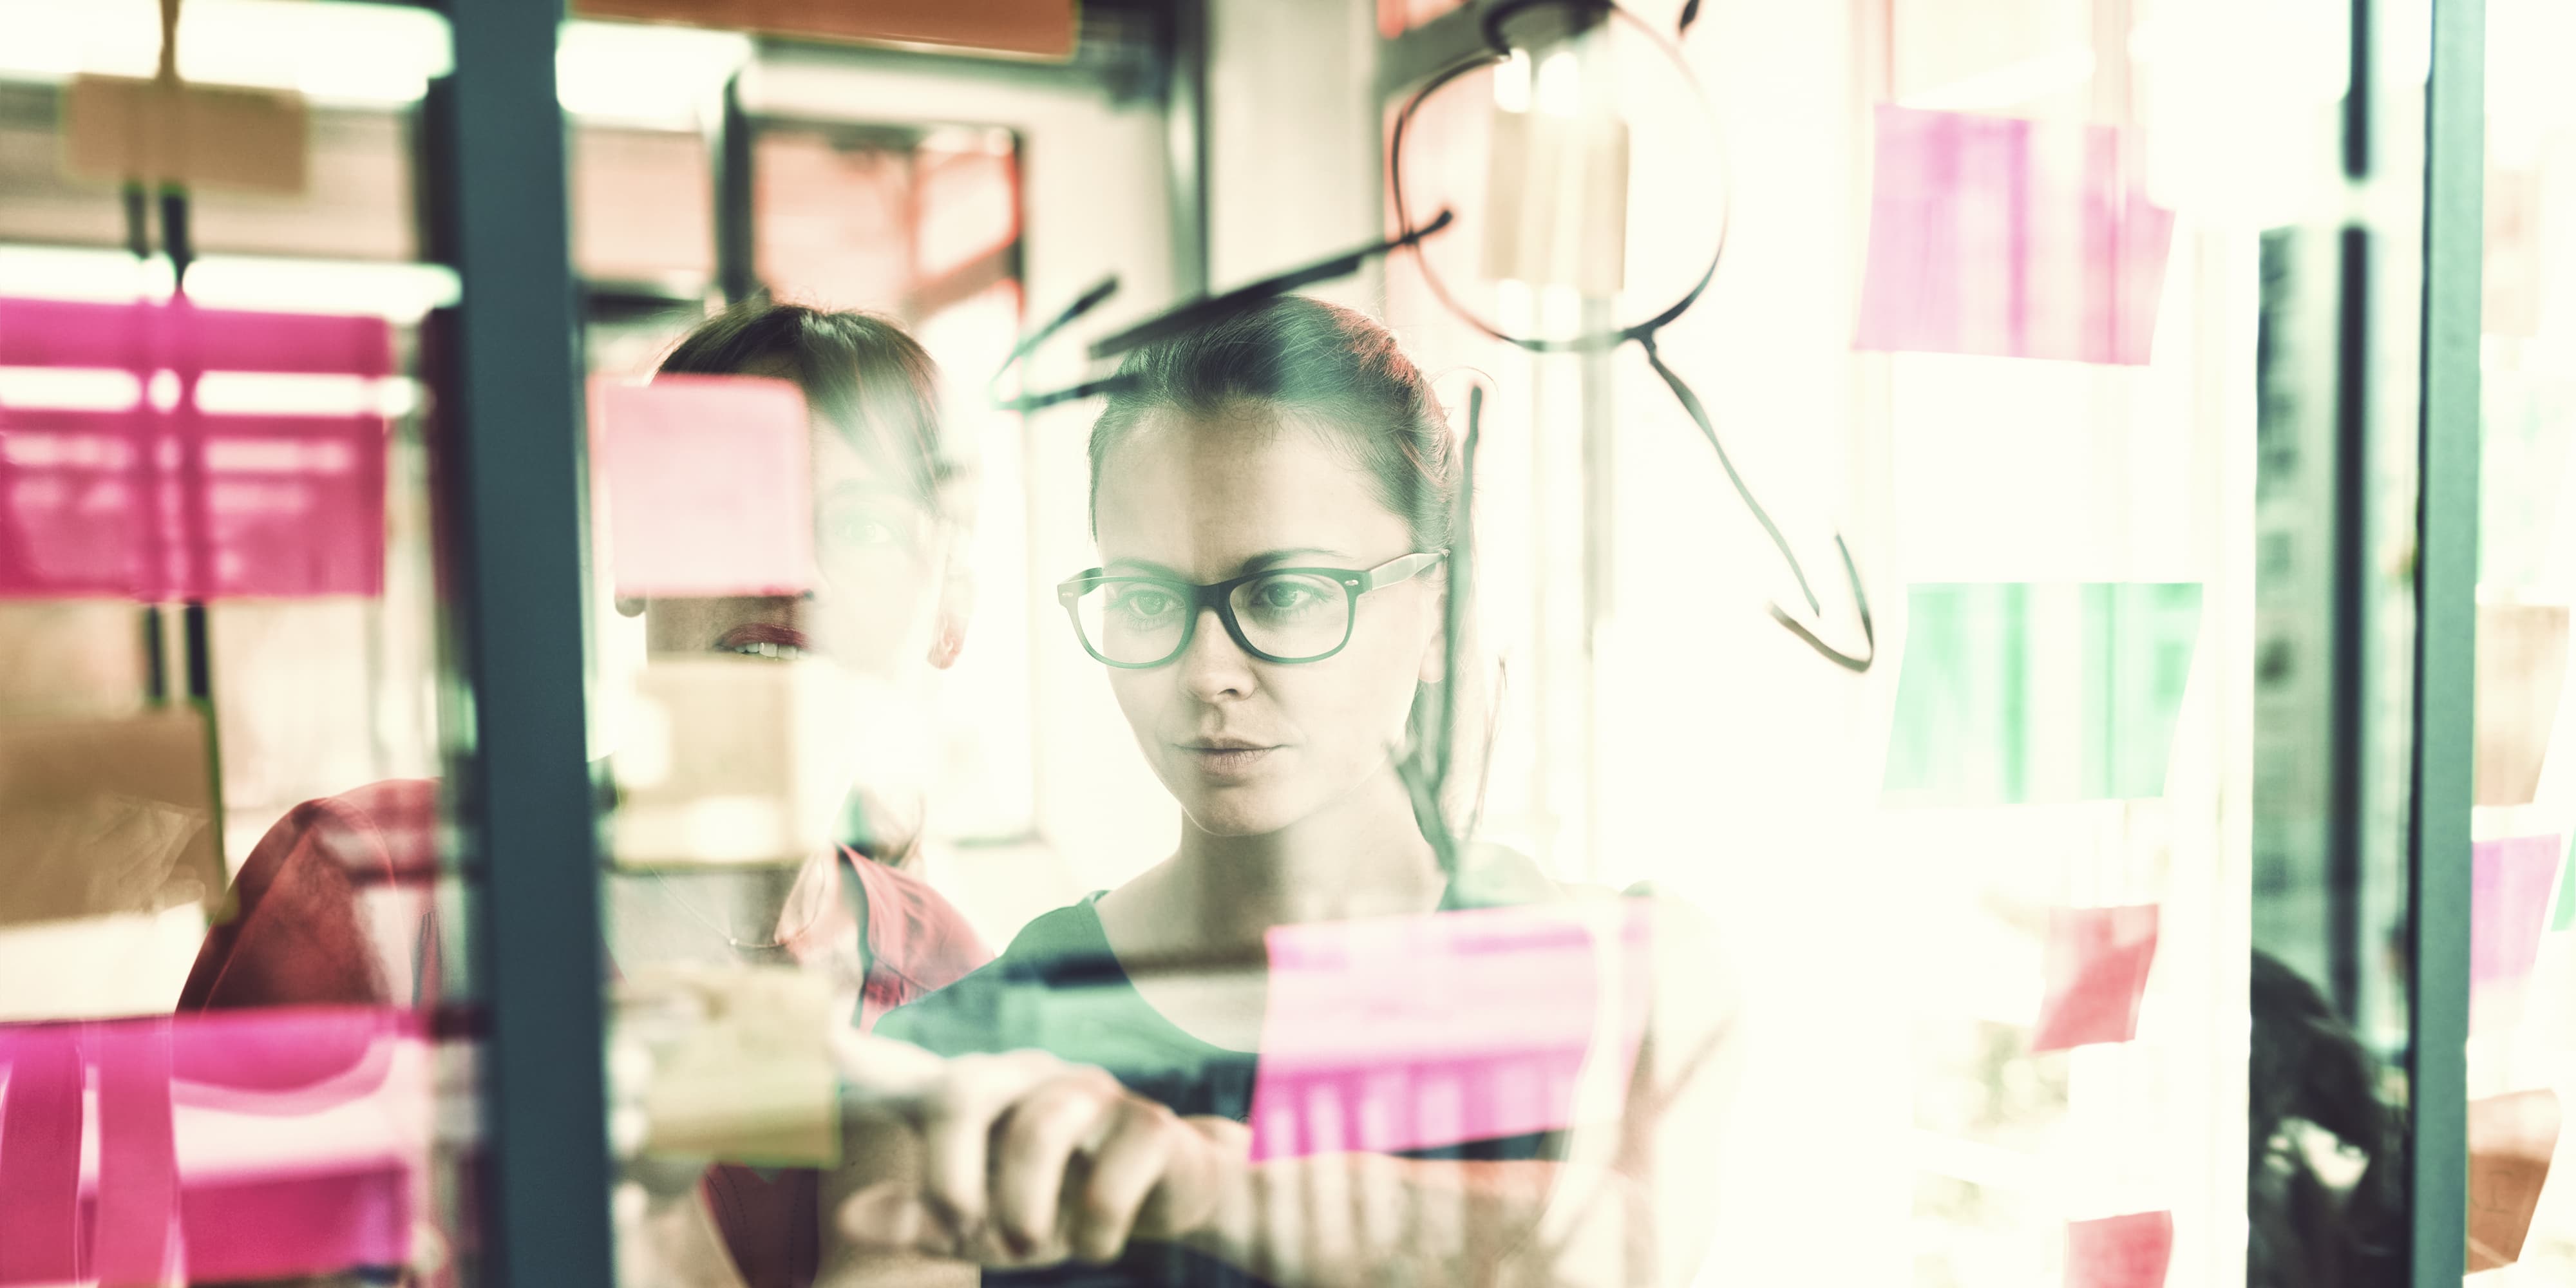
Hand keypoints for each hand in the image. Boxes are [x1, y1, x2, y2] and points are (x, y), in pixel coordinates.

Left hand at [832, 1038, 1248, 1267]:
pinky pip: (1108, 1176)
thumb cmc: (1054, 1205)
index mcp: (971, 1095)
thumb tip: (848, 1216)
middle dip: (949, 1178)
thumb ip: (917, 1221)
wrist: (1164, 1200)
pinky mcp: (1148, 1121)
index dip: (849, 1054)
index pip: (901, 1070)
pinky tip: (1096, 1241)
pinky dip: (1094, 1230)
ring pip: (1038, 1130)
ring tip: (1029, 1243)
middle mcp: (1023, 1076)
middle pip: (963, 1091)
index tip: (805, 1032)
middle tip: (963, 1231)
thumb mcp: (980, 1226)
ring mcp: (1088, 1090)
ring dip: (1025, 1209)